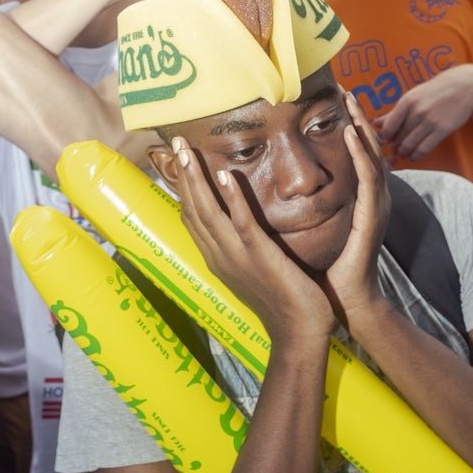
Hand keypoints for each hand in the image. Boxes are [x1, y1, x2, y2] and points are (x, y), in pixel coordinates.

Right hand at [170, 136, 333, 343]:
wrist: (298, 332)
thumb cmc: (283, 300)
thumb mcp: (254, 268)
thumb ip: (244, 244)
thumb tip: (243, 224)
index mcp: (217, 257)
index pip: (191, 216)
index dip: (182, 187)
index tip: (177, 159)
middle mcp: (218, 254)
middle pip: (192, 207)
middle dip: (182, 173)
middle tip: (174, 140)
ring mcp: (235, 254)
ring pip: (207, 210)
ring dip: (196, 177)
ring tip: (186, 149)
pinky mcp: (257, 254)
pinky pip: (240, 220)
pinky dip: (230, 196)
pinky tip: (223, 174)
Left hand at [323, 93, 389, 325]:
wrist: (347, 301)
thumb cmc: (328, 266)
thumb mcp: (319, 226)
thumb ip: (310, 202)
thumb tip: (282, 184)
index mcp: (359, 198)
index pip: (357, 153)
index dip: (350, 124)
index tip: (338, 98)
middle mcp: (372, 198)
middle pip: (369, 146)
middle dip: (359, 116)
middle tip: (348, 88)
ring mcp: (376, 206)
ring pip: (373, 156)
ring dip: (362, 126)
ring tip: (353, 100)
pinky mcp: (372, 218)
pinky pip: (368, 179)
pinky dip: (361, 155)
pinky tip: (351, 134)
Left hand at [372, 64, 472, 160]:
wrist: (463, 87)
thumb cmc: (434, 91)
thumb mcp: (413, 96)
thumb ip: (394, 112)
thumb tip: (375, 123)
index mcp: (407, 101)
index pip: (389, 126)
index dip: (386, 137)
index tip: (387, 140)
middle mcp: (417, 111)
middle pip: (399, 137)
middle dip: (395, 147)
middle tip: (394, 150)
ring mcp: (430, 121)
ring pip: (410, 144)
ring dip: (404, 152)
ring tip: (404, 153)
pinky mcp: (442, 130)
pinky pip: (424, 148)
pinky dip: (416, 156)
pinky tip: (414, 156)